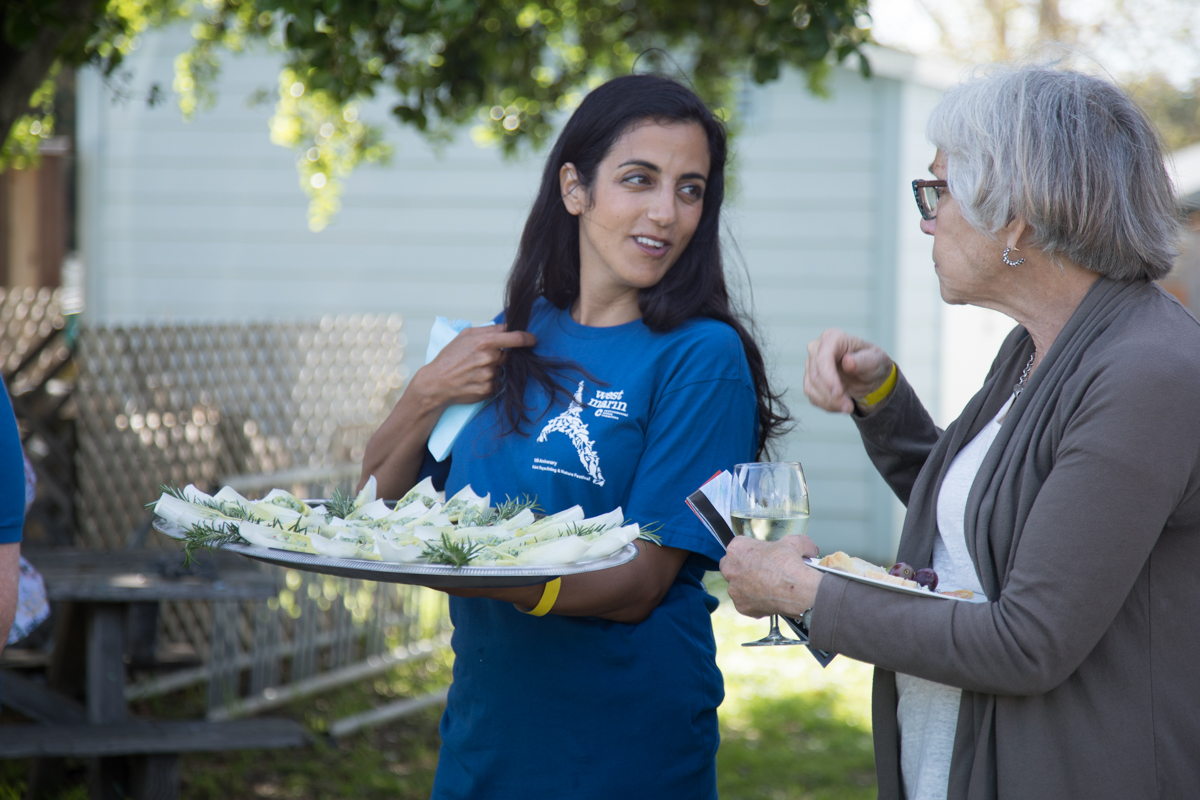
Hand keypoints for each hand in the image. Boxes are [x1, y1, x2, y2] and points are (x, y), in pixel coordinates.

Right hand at [410, 324, 536, 410]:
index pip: (515, 338)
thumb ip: (488, 330)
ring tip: (474, 371)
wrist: (436, 383)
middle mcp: (489, 359)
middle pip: (507, 356)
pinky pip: (497, 383)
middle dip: (499, 356)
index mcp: (484, 342)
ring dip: (493, 370)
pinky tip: (475, 380)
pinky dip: (489, 382)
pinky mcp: (488, 390)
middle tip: (481, 359)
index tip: (533, 339)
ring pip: (501, 370)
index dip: (527, 338)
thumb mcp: (465, 336)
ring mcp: (489, 375)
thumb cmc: (449, 358)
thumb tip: (506, 326)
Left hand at [720, 535, 820, 618]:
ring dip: (749, 585)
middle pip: (733, 565)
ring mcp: (734, 589)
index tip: (763, 556)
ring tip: (768, 586)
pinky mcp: (741, 606)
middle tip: (762, 570)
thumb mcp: (794, 543)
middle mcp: (730, 568)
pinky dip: (756, 601)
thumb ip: (797, 542)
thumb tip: (808, 548)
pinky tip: (769, 597)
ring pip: (738, 586)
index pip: (740, 546)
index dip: (753, 550)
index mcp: (737, 549)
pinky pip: (746, 602)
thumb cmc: (790, 566)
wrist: (796, 592)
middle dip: (745, 567)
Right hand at [803, 328, 893, 413]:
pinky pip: (812, 396)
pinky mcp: (810, 379)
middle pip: (815, 375)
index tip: (838, 392)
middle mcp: (817, 348)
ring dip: (829, 402)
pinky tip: (841, 404)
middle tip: (848, 406)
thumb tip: (847, 362)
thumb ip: (863, 360)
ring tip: (848, 406)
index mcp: (833, 337)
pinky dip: (827, 404)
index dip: (828, 376)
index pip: (823, 357)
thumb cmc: (872, 363)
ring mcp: (811, 364)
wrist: (869, 377)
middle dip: (831, 395)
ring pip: (811, 387)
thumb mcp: (876, 360)